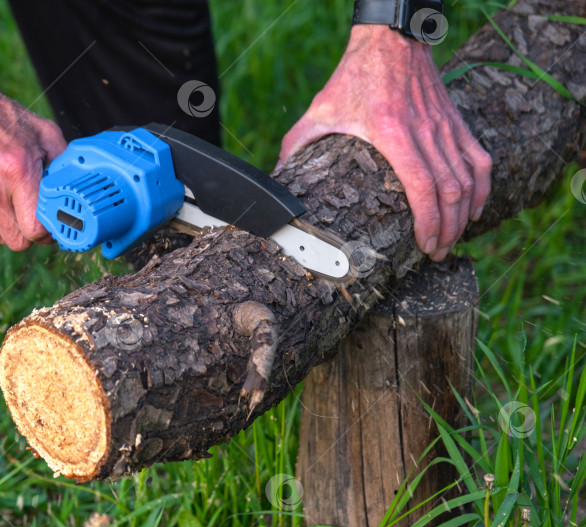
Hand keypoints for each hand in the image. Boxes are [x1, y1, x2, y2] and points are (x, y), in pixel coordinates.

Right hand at [0, 16, 66, 250]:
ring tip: (5, 197)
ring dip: (6, 225)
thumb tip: (77, 188)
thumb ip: (63, 162)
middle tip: (29, 213)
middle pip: (17, 241)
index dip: (46, 233)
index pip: (36, 230)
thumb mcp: (42, 131)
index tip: (49, 226)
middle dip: (27, 231)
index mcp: (17, 171)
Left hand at [279, 26, 491, 260]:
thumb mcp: (320, 109)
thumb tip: (276, 175)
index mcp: (392, 133)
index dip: (428, 221)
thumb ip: (297, 143)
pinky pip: (480, 159)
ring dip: (463, 215)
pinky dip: (482, 188)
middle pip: (449, 191)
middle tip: (437, 252)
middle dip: (446, 229)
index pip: (421, 186)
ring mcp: (444, 127)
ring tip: (452, 239)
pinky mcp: (455, 121)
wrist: (389, 41)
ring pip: (467, 180)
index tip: (425, 244)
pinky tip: (475, 209)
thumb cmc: (353, 77)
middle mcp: (425, 131)